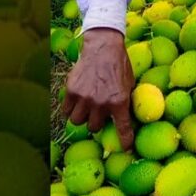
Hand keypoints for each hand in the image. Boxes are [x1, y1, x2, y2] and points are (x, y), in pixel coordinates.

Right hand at [62, 27, 135, 150]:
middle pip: (94, 128)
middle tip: (98, 113)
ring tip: (86, 108)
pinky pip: (66, 110)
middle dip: (96, 123)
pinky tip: (76, 102)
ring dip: (82, 117)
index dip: (125, 142)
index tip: (126, 149)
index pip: (122, 129)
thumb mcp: (129, 84)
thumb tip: (128, 119)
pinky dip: (70, 109)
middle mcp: (101, 102)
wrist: (103, 46)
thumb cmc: (119, 65)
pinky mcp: (71, 90)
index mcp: (119, 101)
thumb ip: (126, 102)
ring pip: (77, 122)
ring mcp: (84, 97)